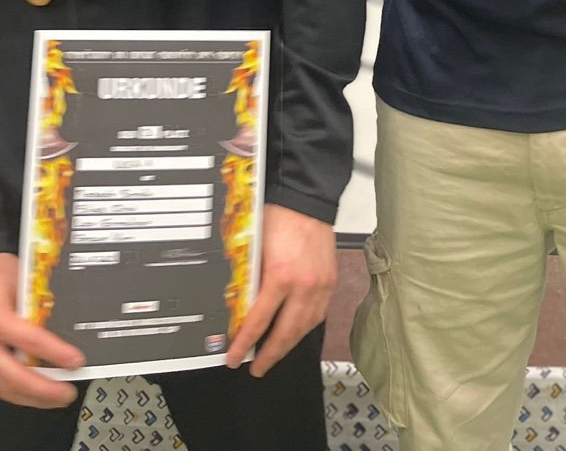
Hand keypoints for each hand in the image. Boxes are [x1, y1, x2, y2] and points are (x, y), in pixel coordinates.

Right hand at [0, 253, 84, 407]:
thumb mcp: (22, 278)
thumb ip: (38, 303)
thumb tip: (65, 325)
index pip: (28, 340)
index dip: (55, 353)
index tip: (76, 361)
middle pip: (12, 375)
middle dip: (43, 390)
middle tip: (67, 393)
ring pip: (3, 387)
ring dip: (32, 398)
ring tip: (56, 399)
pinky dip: (18, 393)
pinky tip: (36, 395)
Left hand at [225, 204, 335, 377]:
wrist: (307, 198)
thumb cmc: (279, 215)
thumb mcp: (255, 248)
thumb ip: (251, 279)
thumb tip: (241, 305)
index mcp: (281, 276)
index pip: (259, 322)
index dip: (245, 344)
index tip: (234, 358)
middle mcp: (304, 285)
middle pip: (286, 334)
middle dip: (270, 355)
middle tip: (257, 368)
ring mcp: (320, 285)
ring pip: (305, 328)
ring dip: (289, 345)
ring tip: (275, 354)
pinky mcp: (330, 281)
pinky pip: (319, 314)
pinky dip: (305, 327)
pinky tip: (296, 331)